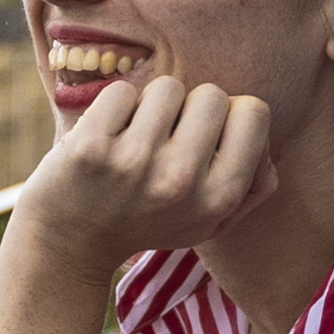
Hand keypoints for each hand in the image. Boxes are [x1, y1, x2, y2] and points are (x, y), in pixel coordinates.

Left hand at [14, 72, 278, 279]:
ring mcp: (135, 163)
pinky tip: (104, 140)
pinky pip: (122, 91)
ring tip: (133, 142)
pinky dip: (113, 107)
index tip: (204, 141)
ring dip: (150, 107)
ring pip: (167, 87)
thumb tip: (264, 140)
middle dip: (189, 110)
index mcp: (220, 199)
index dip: (229, 118)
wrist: (69, 245)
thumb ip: (251, 184)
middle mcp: (181, 181)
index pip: (255, 111)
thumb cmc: (147, 220)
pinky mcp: (91, 148)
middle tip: (164, 144)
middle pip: (212, 94)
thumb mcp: (209, 220)